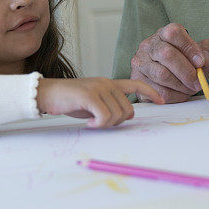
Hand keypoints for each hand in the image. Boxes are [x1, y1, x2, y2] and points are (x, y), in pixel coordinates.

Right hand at [36, 77, 163, 127]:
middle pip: (128, 110)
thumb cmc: (69, 100)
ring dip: (106, 124)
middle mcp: (106, 83)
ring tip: (92, 122)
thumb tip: (127, 115)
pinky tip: (88, 123)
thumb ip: (109, 105)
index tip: (162, 101)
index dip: (151, 93)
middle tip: (100, 123)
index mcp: (109, 84)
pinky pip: (105, 116)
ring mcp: (98, 88)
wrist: (46, 94)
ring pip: (118, 115)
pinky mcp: (89, 96)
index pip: (135, 85)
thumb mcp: (93, 102)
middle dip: (118, 122)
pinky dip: (98, 124)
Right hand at [130, 23, 208, 103]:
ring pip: (161, 74)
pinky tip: (180, 94)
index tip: (201, 62)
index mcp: (164, 33)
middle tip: (198, 82)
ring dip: (181, 85)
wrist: (170, 79)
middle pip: (166, 54)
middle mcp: (149, 45)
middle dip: (186, 71)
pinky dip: (174, 96)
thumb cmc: (186, 63)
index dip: (189, 47)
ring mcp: (140, 62)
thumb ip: (208, 52)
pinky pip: (157, 91)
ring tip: (189, 88)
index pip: (173, 33)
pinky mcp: (137, 80)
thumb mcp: (202, 54)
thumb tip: (203, 60)